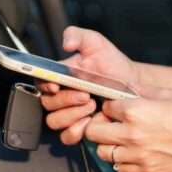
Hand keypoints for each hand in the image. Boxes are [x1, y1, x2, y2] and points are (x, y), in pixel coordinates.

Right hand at [39, 26, 139, 144]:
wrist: (131, 82)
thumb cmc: (110, 62)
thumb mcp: (95, 42)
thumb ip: (78, 36)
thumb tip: (66, 43)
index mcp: (59, 75)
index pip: (40, 81)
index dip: (43, 85)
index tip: (56, 86)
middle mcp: (61, 95)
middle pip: (47, 103)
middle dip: (65, 101)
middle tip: (86, 95)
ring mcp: (69, 112)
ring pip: (54, 121)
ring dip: (70, 116)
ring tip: (91, 107)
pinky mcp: (80, 127)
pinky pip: (67, 136)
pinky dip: (74, 132)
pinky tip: (88, 122)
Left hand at [84, 83, 171, 171]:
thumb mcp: (168, 93)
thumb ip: (140, 90)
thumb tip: (123, 87)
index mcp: (136, 111)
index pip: (105, 107)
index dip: (110, 106)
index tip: (117, 107)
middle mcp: (132, 135)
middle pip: (94, 132)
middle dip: (99, 125)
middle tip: (112, 123)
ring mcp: (138, 156)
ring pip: (103, 153)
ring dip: (108, 145)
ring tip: (121, 139)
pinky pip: (119, 170)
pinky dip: (121, 162)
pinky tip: (133, 153)